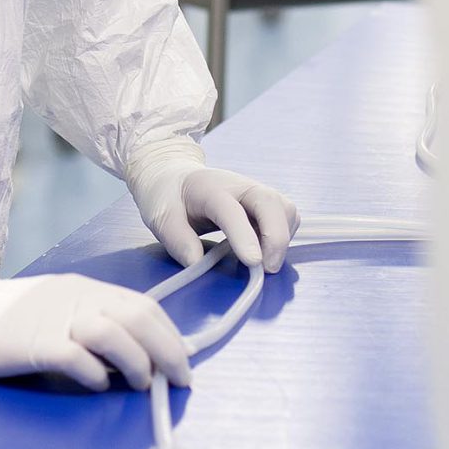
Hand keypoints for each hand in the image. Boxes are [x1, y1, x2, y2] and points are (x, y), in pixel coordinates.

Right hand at [0, 260, 193, 391]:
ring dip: (137, 361)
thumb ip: (92, 325)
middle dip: (168, 351)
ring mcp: (54, 319)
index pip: (143, 305)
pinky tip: (98, 386)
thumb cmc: (6, 320)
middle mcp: (76, 299)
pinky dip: (96, 373)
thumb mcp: (57, 310)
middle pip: (138, 317)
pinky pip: (76, 357)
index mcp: (85, 289)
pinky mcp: (34, 344)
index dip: (171, 335)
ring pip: (114, 333)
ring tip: (141, 384)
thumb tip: (132, 358)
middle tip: (179, 380)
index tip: (183, 362)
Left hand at [135, 162, 298, 273]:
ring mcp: (256, 192)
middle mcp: (239, 185)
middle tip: (267, 269)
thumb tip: (197, 263)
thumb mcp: (161, 218)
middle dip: (276, 237)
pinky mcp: (266, 202)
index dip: (243, 235)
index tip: (253, 262)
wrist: (177, 179)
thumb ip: (177, 239)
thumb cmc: (169, 199)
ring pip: (284, 209)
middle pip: (270, 202)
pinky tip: (264, 250)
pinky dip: (283, 235)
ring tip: (264, 261)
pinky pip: (287, 217)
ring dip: (282, 238)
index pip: (231, 209)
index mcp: (209, 188)